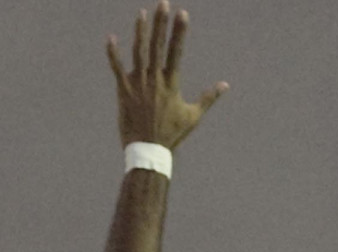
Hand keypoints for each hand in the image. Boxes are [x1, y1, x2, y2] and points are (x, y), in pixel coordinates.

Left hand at [106, 2, 227, 150]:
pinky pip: (116, 68)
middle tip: (163, 3)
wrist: (149, 151)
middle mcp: (155, 81)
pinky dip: (113, 53)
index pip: (176, 52)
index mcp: (171, 84)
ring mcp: (138, 85)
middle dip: (161, 23)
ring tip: (142, 13)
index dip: (179, 32)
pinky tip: (112, 37)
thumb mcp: (193, 117)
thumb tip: (225, 85)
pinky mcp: (123, 91)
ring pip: (138, 52)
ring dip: (140, 32)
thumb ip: (208, 98)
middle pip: (157, 46)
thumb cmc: (172, 135)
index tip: (182, 14)